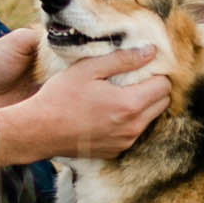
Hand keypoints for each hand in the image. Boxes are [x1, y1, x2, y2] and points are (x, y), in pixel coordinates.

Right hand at [0, 44, 170, 164]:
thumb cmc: (60, 97)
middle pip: (162, 104)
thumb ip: (122, 59)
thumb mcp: (89, 69)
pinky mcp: (115, 151)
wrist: (39, 131)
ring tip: (119, 94)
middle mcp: (132, 127)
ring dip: (142, 106)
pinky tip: (108, 112)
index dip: (157, 73)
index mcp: (129, 104)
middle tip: (134, 79)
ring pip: (149, 119)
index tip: (143, 67)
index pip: (164, 86)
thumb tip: (150, 51)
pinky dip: (128, 121)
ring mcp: (125, 142)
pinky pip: (133, 133)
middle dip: (153, 89)